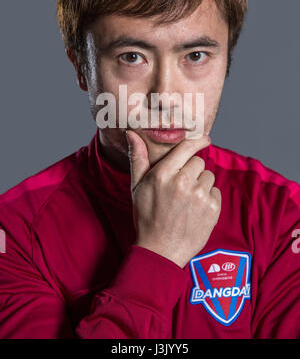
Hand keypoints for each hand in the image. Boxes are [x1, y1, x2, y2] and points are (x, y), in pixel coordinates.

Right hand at [126, 130, 220, 267]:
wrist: (160, 250)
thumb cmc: (146, 216)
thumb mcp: (137, 186)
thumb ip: (137, 158)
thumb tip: (131, 133)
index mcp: (163, 174)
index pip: (187, 147)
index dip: (198, 141)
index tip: (204, 139)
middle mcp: (183, 182)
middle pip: (198, 162)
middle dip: (192, 171)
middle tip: (181, 187)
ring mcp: (199, 196)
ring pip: (208, 176)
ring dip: (201, 184)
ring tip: (187, 201)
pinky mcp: (212, 209)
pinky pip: (216, 192)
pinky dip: (209, 199)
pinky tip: (195, 210)